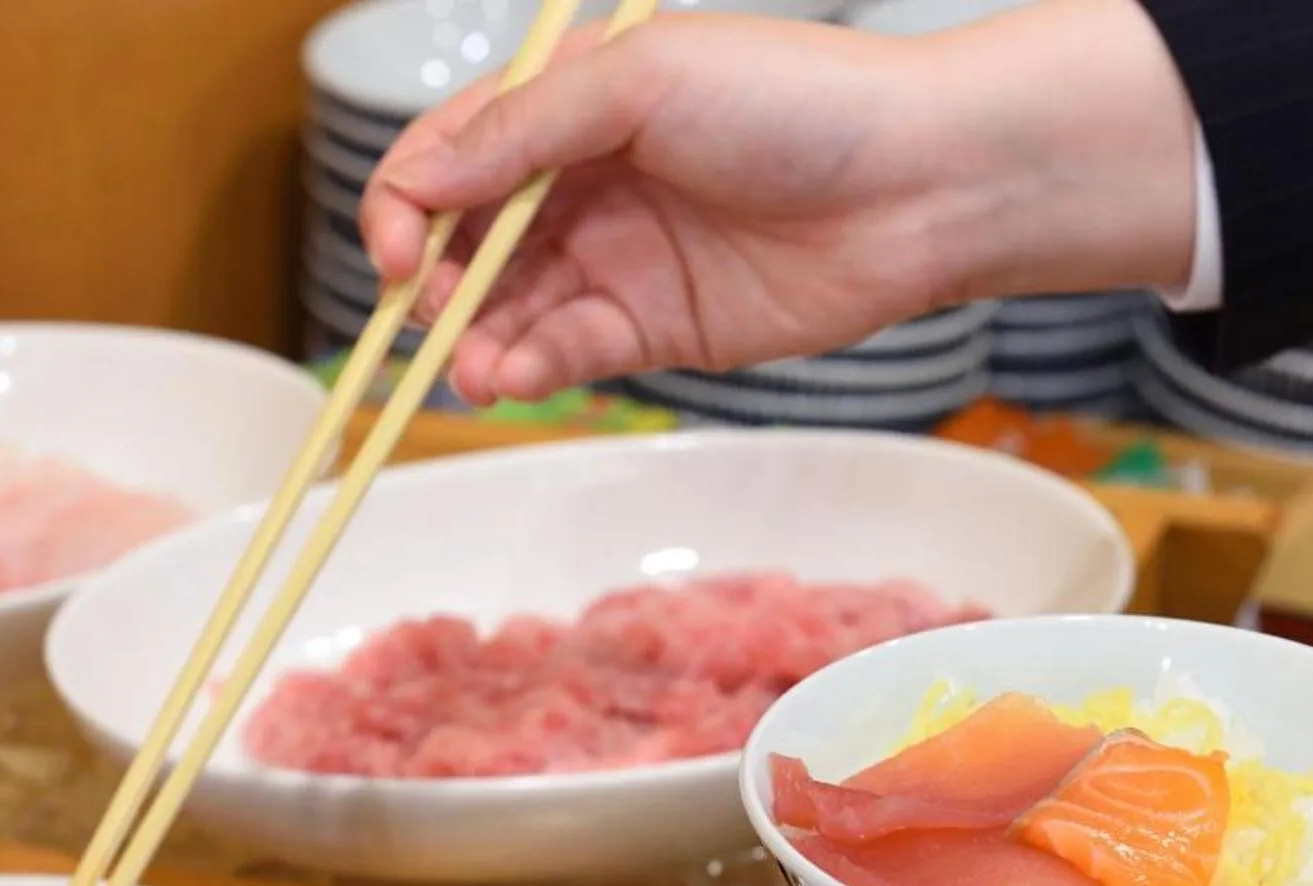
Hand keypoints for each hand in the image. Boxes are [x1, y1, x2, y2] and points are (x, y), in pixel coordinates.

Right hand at [359, 0, 1200, 404]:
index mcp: (569, 103)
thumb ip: (523, 131)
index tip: (394, 250)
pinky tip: (514, 378)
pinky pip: (566, 355)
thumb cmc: (796, 101)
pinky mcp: (655, 329)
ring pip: (507, 310)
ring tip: (476, 369)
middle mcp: (582, 180)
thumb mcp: (640, 79)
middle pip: (465, 243)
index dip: (405, 205)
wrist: (918, 184)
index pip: (451, 156)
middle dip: (431, 285)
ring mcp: (616, 257)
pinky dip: (529, 370)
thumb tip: (422, 184)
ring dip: (474, 342)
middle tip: (430, 316)